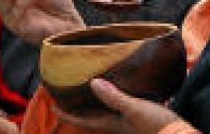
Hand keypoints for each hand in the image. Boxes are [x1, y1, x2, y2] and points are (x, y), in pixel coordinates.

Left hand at [57, 79, 183, 133]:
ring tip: (87, 90)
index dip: (66, 113)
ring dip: (94, 103)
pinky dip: (112, 100)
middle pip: (91, 117)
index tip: (52, 103)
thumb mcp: (135, 109)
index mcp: (112, 124)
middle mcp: (117, 125)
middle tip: (66, 95)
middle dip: (78, 108)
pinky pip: (119, 109)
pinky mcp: (140, 118)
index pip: (83, 120)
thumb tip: (93, 83)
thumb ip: (115, 97)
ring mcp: (128, 123)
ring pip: (105, 113)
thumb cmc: (157, 125)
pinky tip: (117, 90)